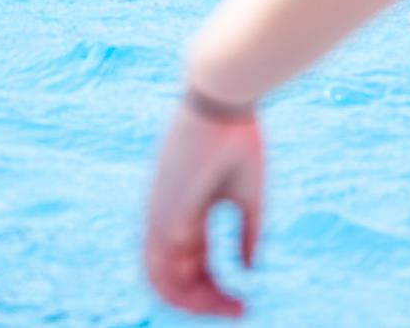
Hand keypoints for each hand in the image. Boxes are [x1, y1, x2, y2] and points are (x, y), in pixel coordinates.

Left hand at [144, 101, 264, 316]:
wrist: (223, 101)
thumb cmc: (238, 138)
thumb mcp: (248, 196)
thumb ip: (246, 233)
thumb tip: (248, 270)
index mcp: (186, 210)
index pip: (191, 264)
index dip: (215, 290)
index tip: (244, 305)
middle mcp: (167, 217)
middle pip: (173, 278)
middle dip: (204, 304)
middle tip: (238, 312)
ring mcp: (161, 216)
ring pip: (161, 281)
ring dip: (194, 305)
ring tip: (230, 311)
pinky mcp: (164, 213)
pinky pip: (162, 269)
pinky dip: (186, 293)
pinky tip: (221, 295)